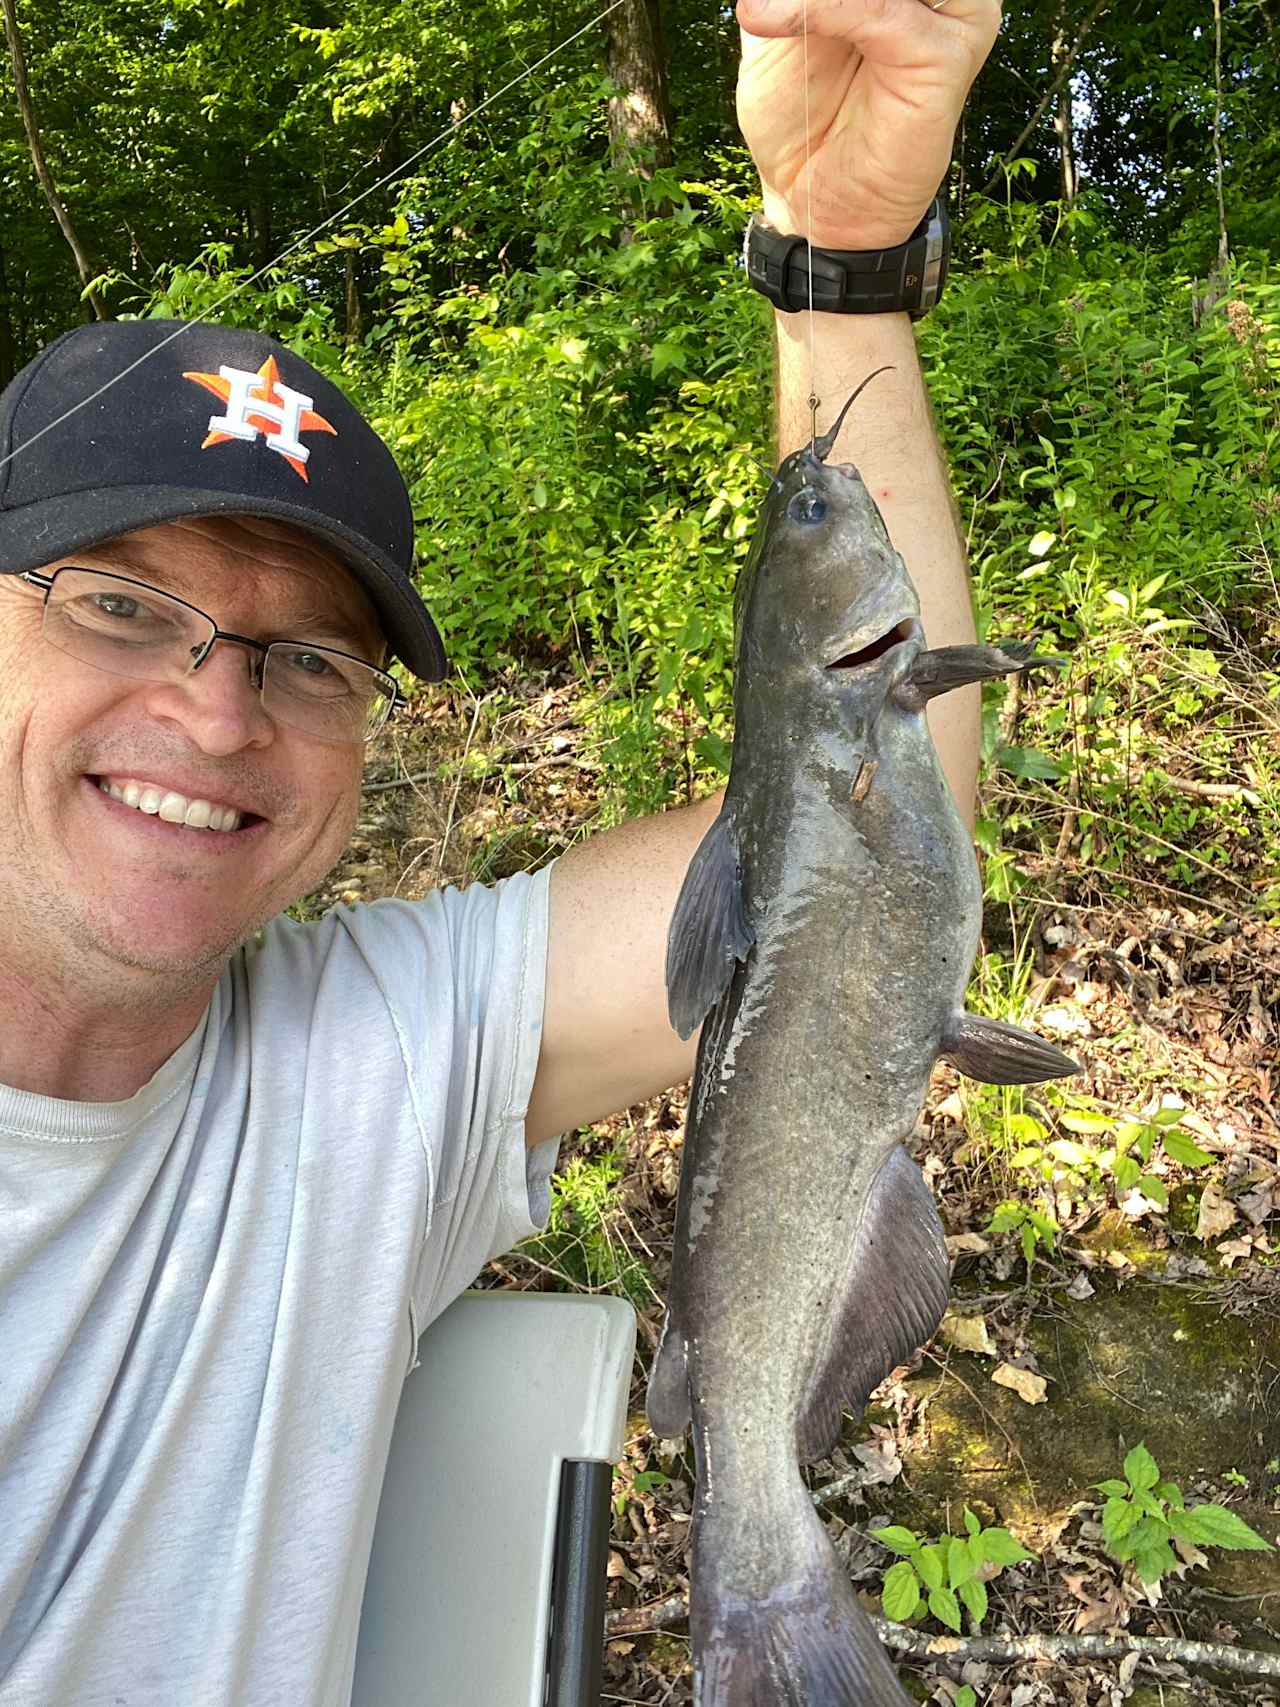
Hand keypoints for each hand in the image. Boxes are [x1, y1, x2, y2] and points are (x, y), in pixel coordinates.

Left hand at [736, 0, 1000, 249]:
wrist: (815, 205)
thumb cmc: (802, 114)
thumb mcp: (776, 18)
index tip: (763, 0)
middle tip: (766, 6)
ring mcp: (955, 9)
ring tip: (763, 9)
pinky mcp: (948, 52)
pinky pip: (880, 9)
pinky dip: (814, 7)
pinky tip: (764, 17)